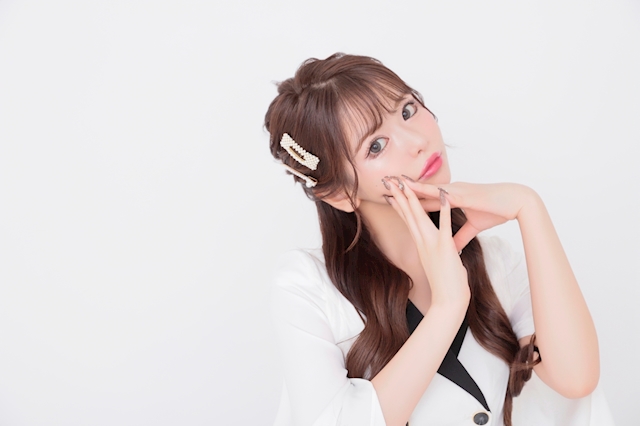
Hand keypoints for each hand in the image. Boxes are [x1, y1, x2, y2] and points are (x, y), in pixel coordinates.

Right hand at [384, 177, 469, 307]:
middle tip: (389, 179)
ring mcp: (432, 244)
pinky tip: (443, 195)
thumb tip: (431, 244)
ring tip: (406, 182)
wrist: (448, 302)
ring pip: (420, 216)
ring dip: (413, 198)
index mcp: (421, 243)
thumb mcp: (436, 261)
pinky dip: (444, 209)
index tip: (392, 189)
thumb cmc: (446, 284)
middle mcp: (422, 242)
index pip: (407, 218)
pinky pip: (445, 224)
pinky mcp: (446, 247)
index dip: (399, 202)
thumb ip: (432, 249)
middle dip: (399, 195)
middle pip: (408, 213)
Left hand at [403, 180, 536, 252]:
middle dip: (404, 190)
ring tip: (397, 184)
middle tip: (385, 185)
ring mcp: (458, 192)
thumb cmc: (496, 211)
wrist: (516, 202)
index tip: (392, 201)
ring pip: (431, 189)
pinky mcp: (466, 195)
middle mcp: (451, 193)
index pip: (425, 202)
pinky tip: (424, 191)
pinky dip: (435, 192)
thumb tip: (450, 247)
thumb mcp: (474, 227)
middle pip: (423, 192)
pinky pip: (447, 194)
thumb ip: (460, 236)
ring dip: (414, 187)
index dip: (408, 202)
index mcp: (451, 200)